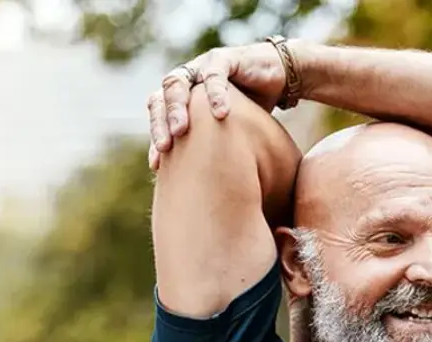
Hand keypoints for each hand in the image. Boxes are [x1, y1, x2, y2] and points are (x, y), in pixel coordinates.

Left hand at [146, 42, 287, 170]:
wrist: (276, 79)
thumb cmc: (250, 109)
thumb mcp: (224, 133)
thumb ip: (207, 149)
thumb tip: (196, 192)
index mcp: (180, 97)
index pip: (158, 116)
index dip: (155, 139)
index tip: (157, 166)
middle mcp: (186, 80)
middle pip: (161, 98)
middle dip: (160, 123)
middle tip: (165, 147)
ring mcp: (200, 66)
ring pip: (178, 82)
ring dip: (177, 107)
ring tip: (181, 130)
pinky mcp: (223, 59)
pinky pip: (214, 74)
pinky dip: (215, 93)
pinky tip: (220, 114)